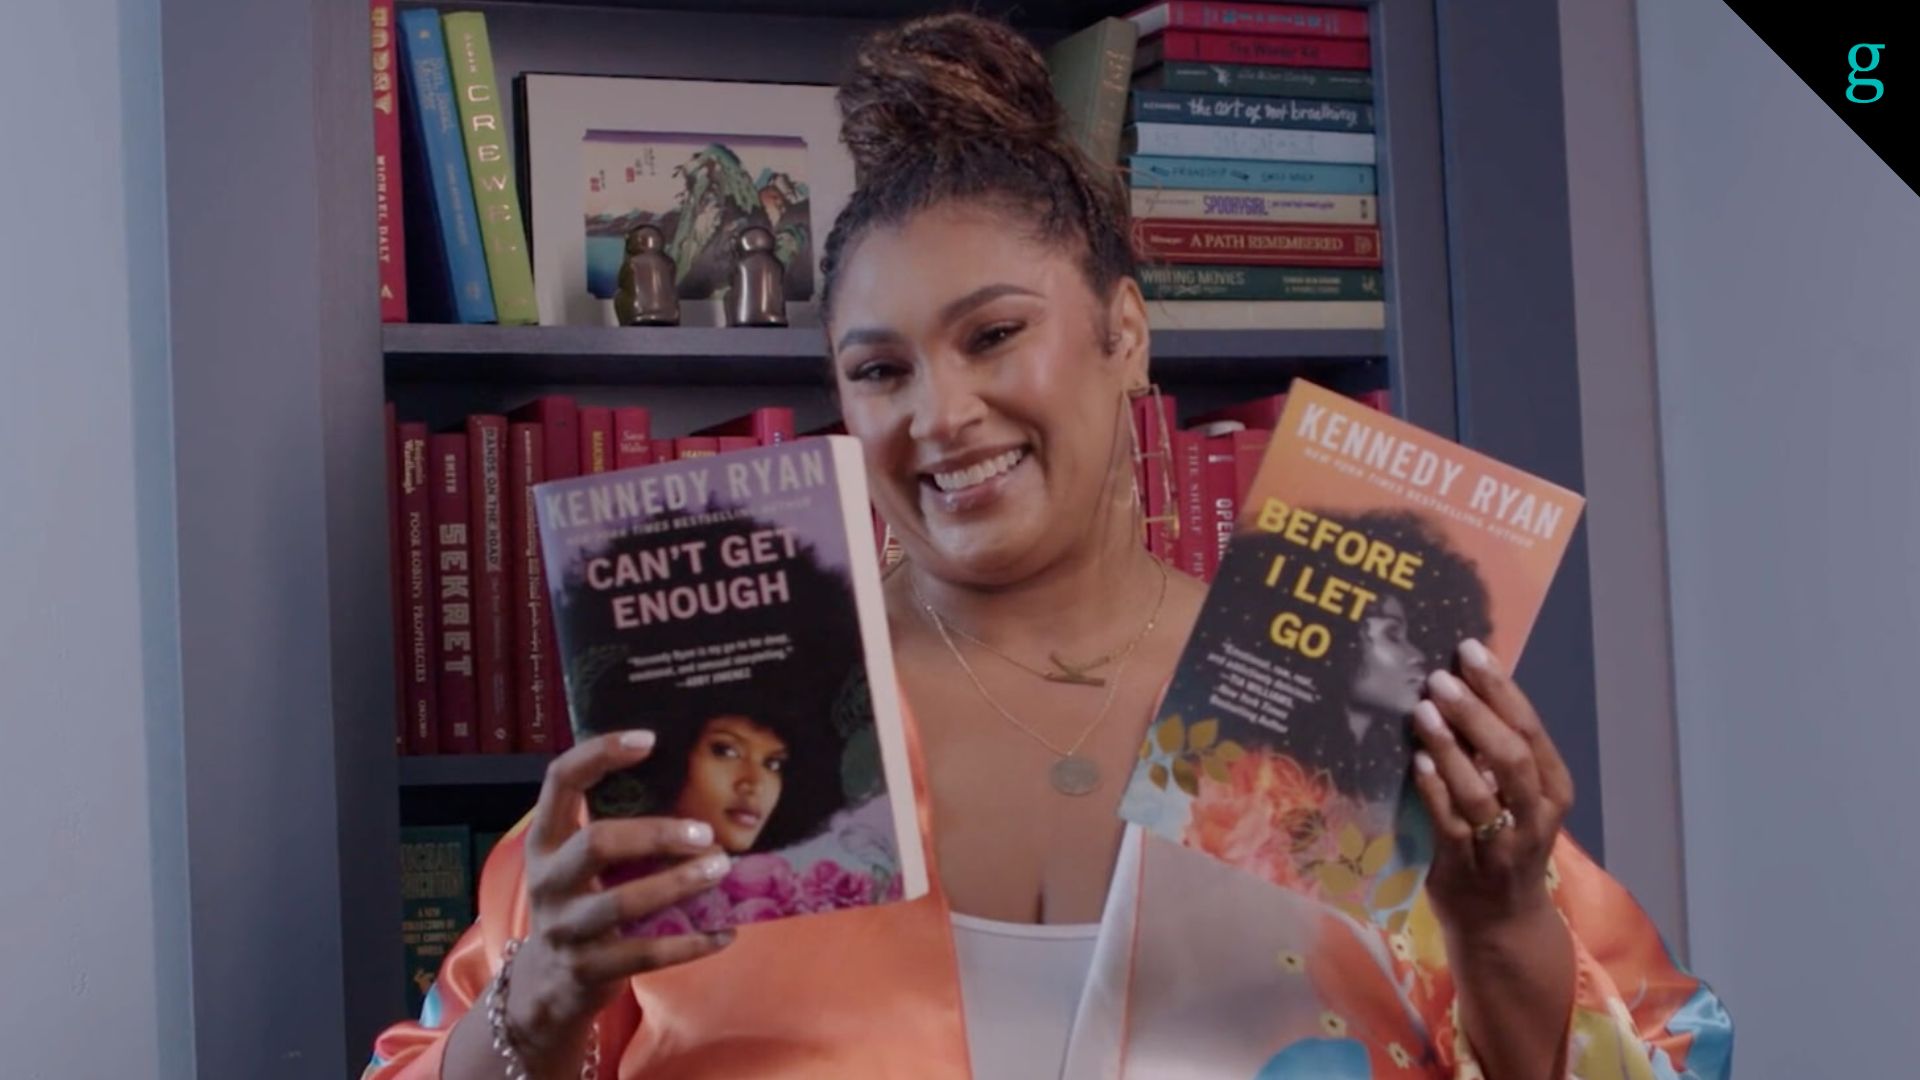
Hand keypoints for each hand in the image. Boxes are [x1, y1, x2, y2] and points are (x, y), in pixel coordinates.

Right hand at [507, 731, 735, 1071]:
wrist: (547, 985)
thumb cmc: (581, 903)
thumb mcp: (577, 863)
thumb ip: (615, 828)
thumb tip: (689, 787)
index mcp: (545, 841)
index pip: (560, 781)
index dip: (600, 754)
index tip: (649, 739)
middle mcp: (548, 881)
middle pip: (597, 843)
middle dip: (656, 834)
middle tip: (705, 832)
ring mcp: (565, 929)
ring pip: (623, 903)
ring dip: (678, 884)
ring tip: (721, 869)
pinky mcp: (589, 969)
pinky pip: (646, 953)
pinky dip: (691, 942)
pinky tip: (725, 931)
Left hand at [1409, 639, 1574, 934]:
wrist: (1501, 923)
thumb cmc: (1502, 844)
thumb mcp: (1513, 797)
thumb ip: (1493, 753)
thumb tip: (1460, 686)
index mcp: (1552, 789)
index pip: (1530, 729)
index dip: (1501, 688)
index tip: (1472, 650)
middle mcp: (1536, 816)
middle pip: (1512, 755)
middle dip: (1477, 712)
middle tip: (1441, 677)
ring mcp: (1503, 845)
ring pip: (1481, 791)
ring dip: (1451, 747)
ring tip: (1423, 711)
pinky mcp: (1467, 868)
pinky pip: (1450, 824)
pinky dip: (1435, 790)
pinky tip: (1417, 762)